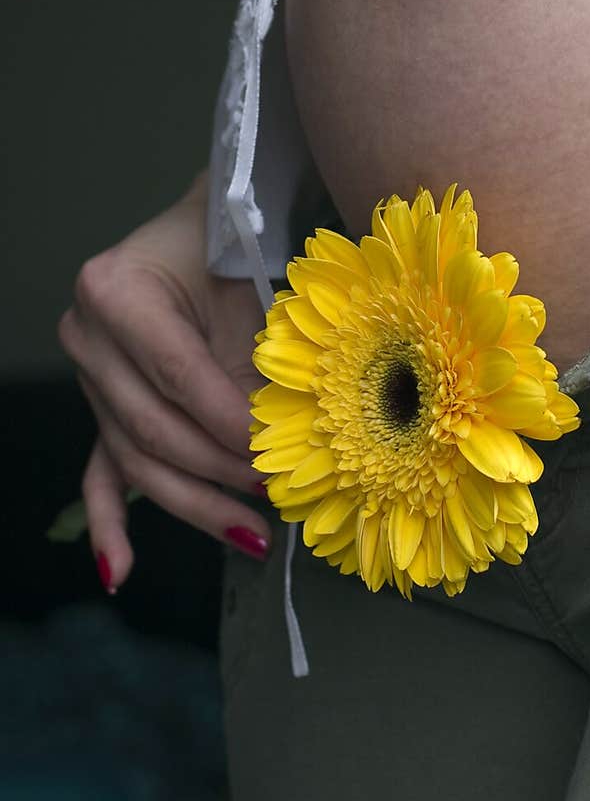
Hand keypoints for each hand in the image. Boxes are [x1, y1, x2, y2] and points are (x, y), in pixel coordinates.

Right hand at [57, 169, 271, 592]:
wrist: (210, 227)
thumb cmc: (238, 250)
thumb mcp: (252, 295)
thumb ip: (262, 366)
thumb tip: (292, 446)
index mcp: (114, 292)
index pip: (178, 377)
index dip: (228, 423)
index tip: (276, 456)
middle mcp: (86, 336)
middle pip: (152, 427)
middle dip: (218, 470)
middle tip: (276, 494)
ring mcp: (88, 377)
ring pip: (135, 459)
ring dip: (195, 504)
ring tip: (251, 536)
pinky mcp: (102, 408)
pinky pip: (100, 473)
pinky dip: (110, 525)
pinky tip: (119, 572)